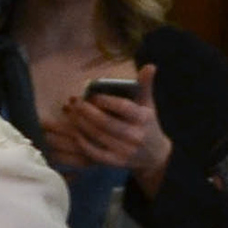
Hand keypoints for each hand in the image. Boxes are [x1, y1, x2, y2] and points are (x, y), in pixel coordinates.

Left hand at [46, 71, 168, 188]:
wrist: (156, 155)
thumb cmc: (147, 124)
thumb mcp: (148, 104)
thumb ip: (145, 85)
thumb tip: (150, 66)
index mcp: (143, 118)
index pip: (124, 108)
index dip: (106, 101)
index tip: (92, 95)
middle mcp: (135, 135)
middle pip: (106, 123)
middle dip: (87, 112)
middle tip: (74, 102)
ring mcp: (126, 150)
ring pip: (98, 137)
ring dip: (81, 125)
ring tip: (71, 114)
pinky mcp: (116, 162)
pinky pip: (96, 153)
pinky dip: (84, 143)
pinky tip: (76, 132)